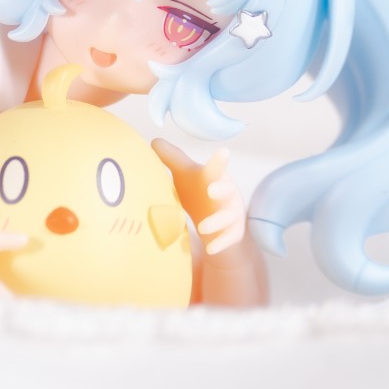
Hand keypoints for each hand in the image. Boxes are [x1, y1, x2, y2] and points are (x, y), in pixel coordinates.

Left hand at [151, 139, 245, 255]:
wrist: (216, 220)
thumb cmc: (198, 190)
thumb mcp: (185, 173)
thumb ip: (172, 158)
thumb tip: (154, 140)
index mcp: (214, 177)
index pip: (216, 167)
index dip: (220, 160)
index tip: (224, 152)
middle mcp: (226, 194)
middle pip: (228, 190)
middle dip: (222, 189)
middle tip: (212, 189)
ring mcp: (232, 213)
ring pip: (228, 216)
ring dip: (216, 221)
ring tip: (202, 227)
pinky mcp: (234, 231)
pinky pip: (229, 238)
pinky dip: (220, 243)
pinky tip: (211, 249)